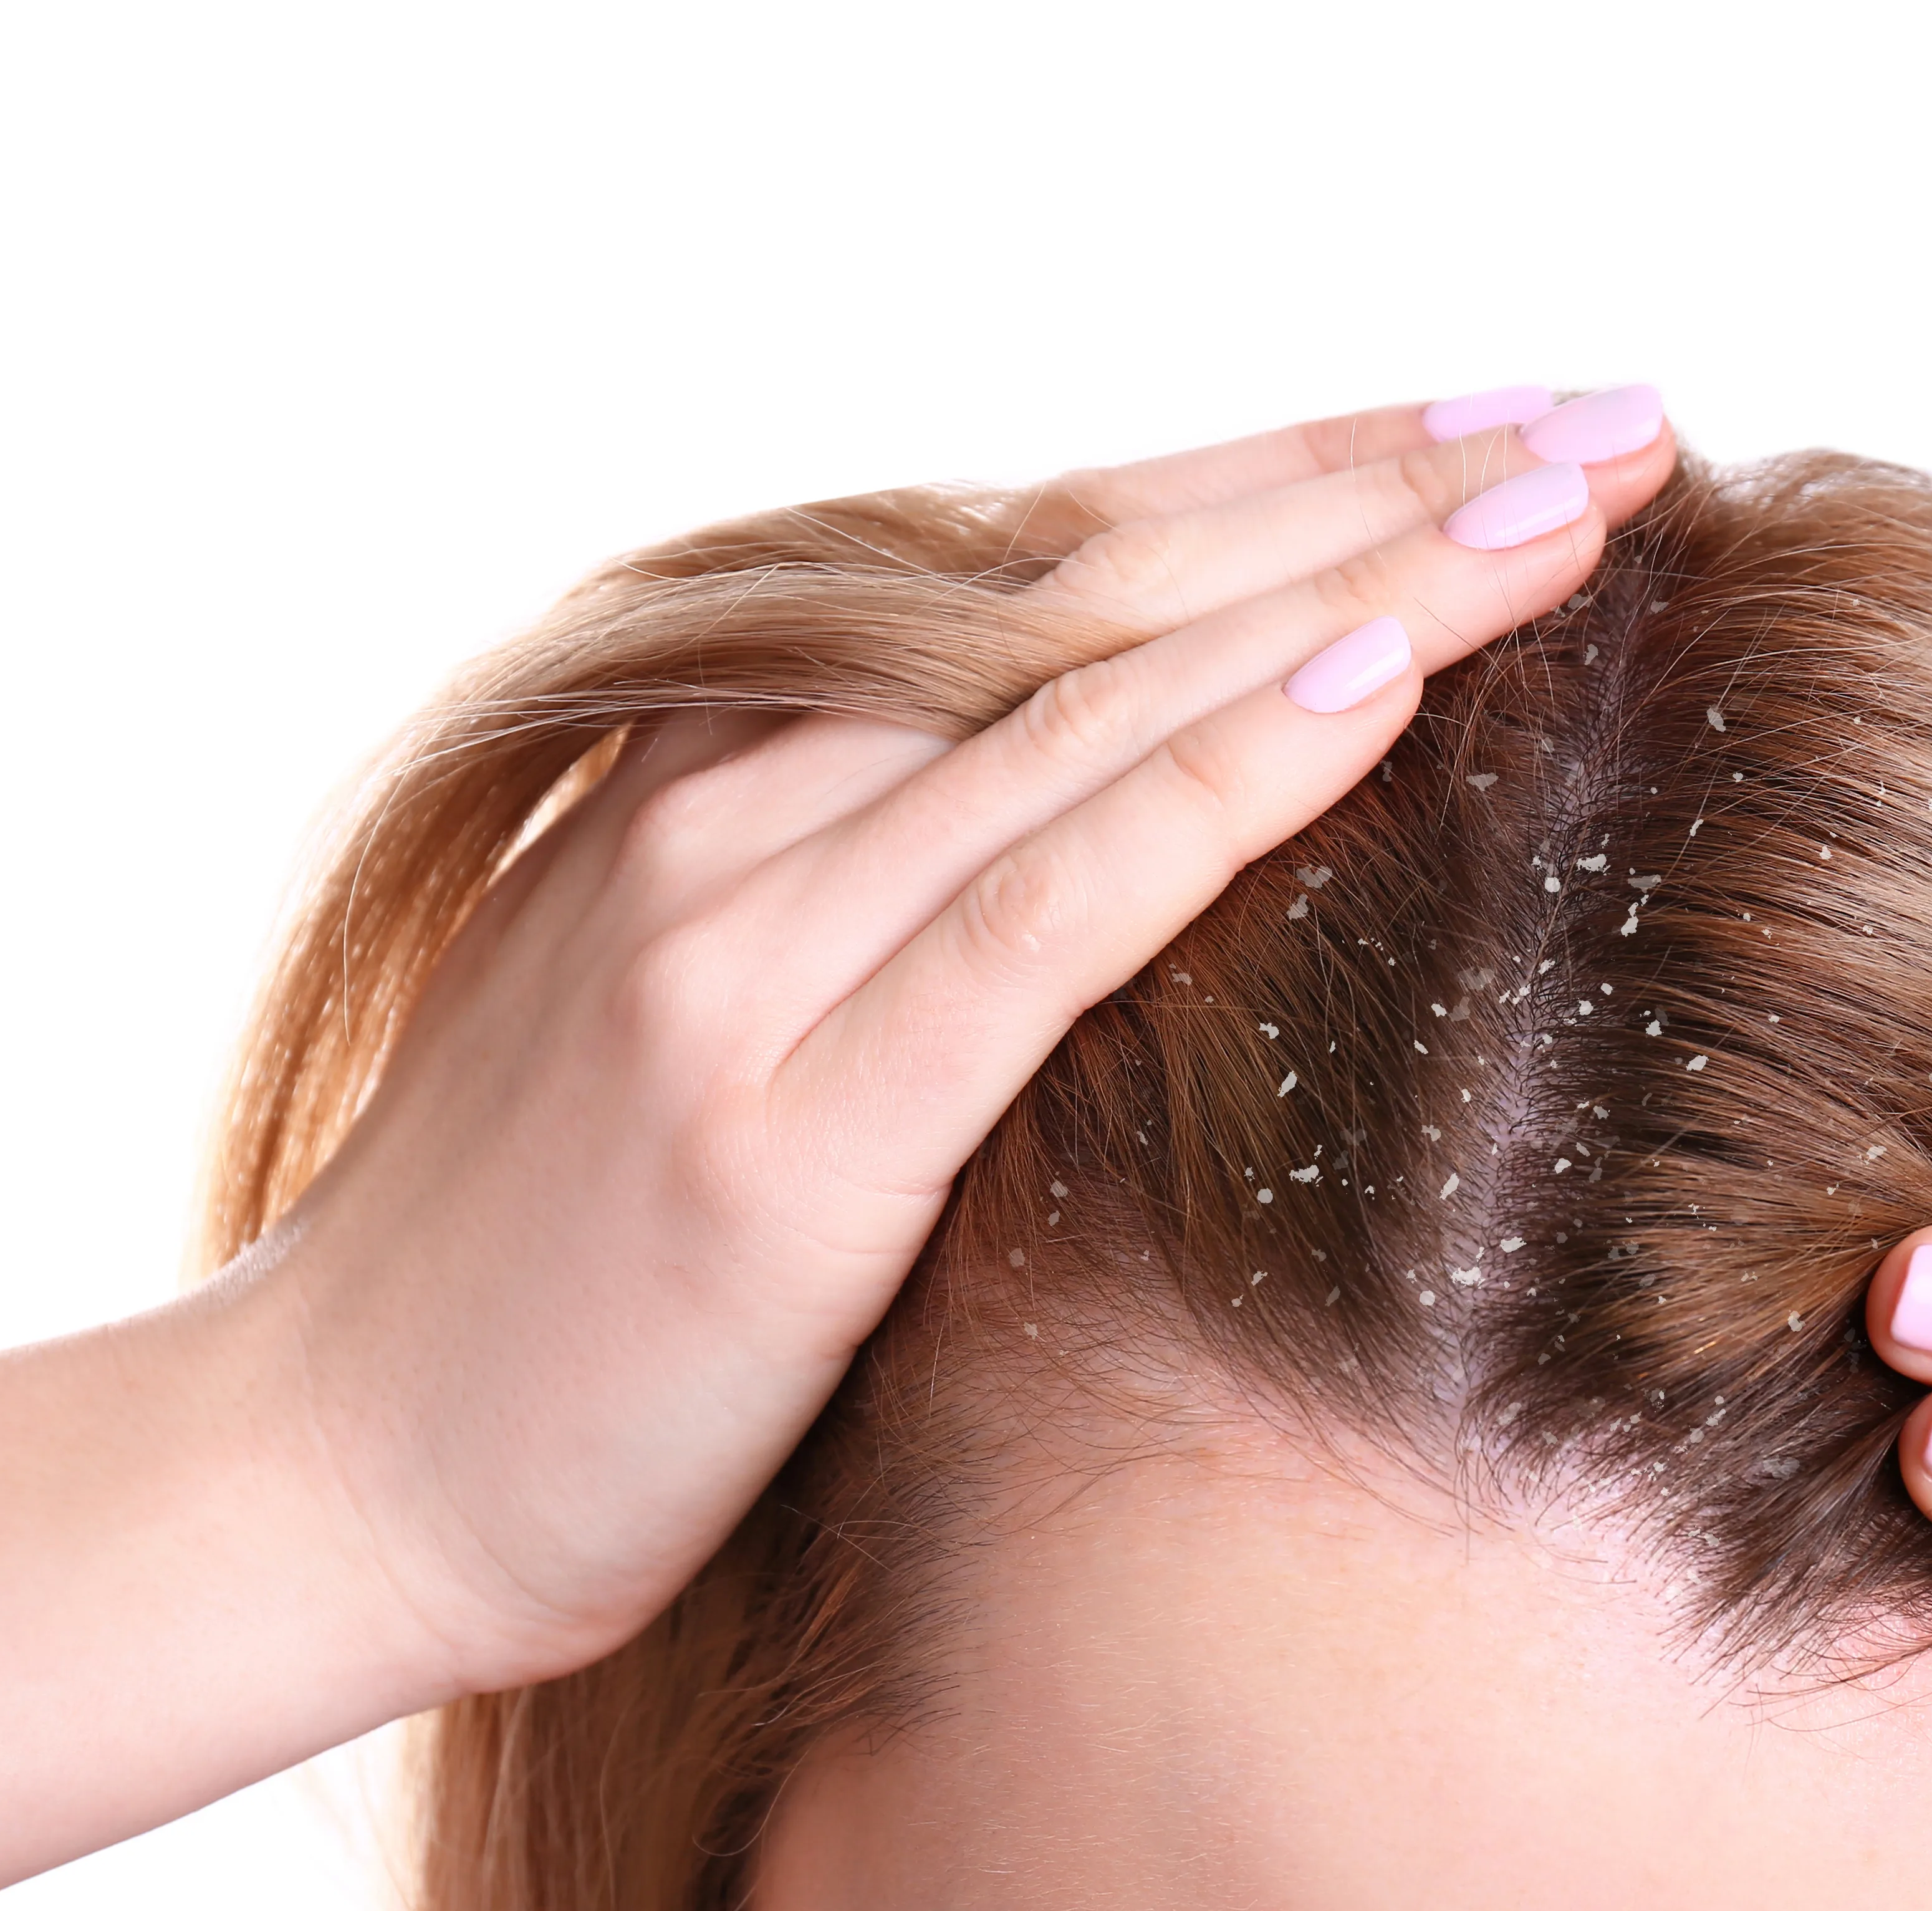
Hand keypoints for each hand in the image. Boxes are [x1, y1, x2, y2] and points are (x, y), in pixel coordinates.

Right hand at [242, 398, 1680, 1701]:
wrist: (325, 1474)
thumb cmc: (541, 1276)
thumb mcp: (702, 1012)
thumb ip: (868, 889)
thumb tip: (1116, 828)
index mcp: (728, 763)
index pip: (1054, 559)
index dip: (1290, 473)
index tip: (1499, 422)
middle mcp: (738, 804)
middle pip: (1106, 583)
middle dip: (1374, 485)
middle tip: (1606, 415)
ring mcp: (747, 950)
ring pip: (1099, 705)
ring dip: (1361, 590)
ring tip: (1571, 507)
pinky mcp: (784, 1127)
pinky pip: (1040, 913)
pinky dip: (1214, 787)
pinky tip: (1378, 686)